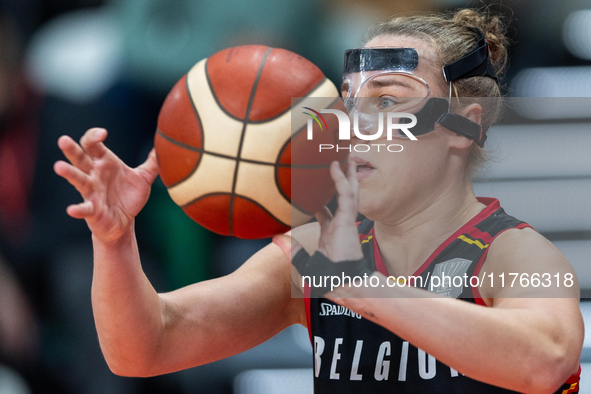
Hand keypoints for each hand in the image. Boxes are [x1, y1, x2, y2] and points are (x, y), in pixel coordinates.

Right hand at [54, 128, 158, 242]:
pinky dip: (78, 209)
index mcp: (104, 163)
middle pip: (79, 158)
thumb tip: (164, 146)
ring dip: (69, 174)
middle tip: (63, 140)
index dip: (94, 136)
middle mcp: (94, 174)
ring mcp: (91, 192)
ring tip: (59, 167)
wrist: (124, 222)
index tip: (103, 133)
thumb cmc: (129, 197)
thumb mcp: (143, 178)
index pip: (93, 145)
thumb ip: (153, 163)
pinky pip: (84, 208)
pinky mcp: (92, 210)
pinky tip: (72, 209)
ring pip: (78, 180)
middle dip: (71, 149)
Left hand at [273, 159, 362, 290]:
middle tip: (340, 165)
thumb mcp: (304, 261)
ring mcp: (346, 221)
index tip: (311, 191)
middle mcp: (341, 224)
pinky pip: (346, 195)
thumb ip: (291, 250)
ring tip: (346, 159)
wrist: (340, 284)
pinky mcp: (348, 220)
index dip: (319, 201)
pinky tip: (337, 168)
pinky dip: (341, 181)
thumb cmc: (327, 278)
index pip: (326, 211)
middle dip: (343, 181)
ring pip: (349, 192)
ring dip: (347, 174)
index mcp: (331, 233)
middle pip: (343, 197)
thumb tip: (275, 239)